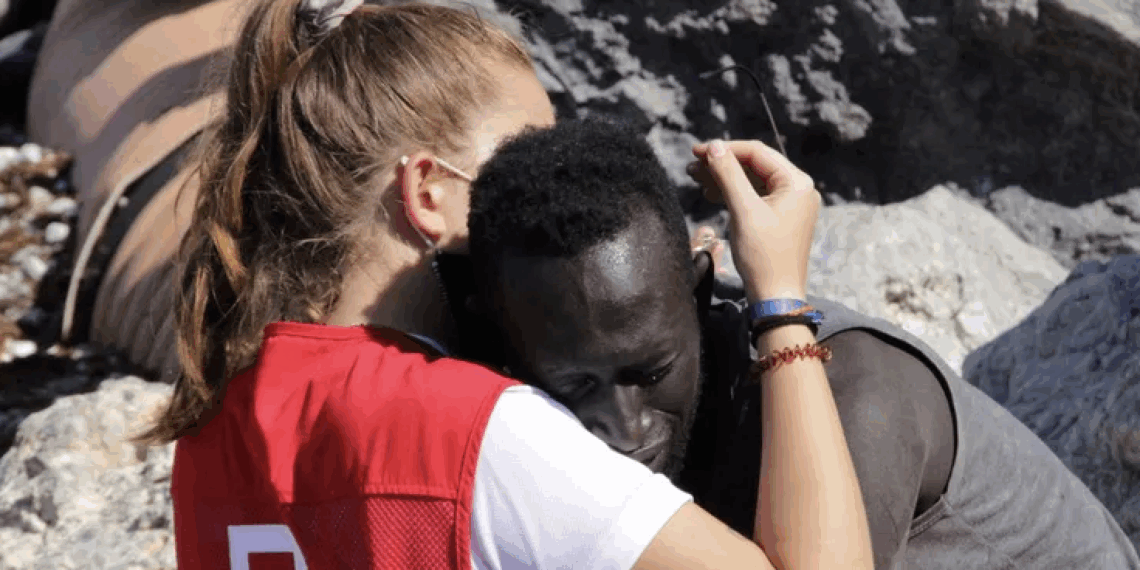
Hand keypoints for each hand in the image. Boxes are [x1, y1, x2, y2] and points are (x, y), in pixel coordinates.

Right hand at [687, 140, 819, 301]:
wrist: (775, 296)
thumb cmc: (763, 256)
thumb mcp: (744, 211)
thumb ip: (729, 175)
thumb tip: (713, 147)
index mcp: (796, 182)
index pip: (757, 153)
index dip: (725, 149)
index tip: (696, 152)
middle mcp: (798, 188)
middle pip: (754, 165)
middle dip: (722, 164)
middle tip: (692, 167)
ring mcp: (791, 203)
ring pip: (752, 181)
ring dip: (725, 178)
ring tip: (696, 179)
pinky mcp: (781, 217)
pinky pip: (755, 196)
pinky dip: (734, 193)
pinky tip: (712, 194)